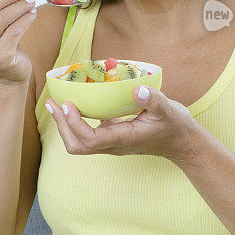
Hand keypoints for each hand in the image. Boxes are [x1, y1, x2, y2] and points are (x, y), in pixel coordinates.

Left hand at [46, 85, 202, 162]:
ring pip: (80, 143)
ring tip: (55, 103)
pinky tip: (76, 102)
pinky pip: (88, 133)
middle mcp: (113, 145)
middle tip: (52, 102)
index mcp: (123, 139)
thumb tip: (137, 89)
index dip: (74, 124)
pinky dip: (76, 120)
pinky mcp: (113, 136)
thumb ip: (154, 100)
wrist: (182, 143)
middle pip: (77, 146)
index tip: (67, 103)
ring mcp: (112, 142)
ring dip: (65, 124)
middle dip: (62, 125)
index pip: (90, 140)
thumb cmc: (175, 126)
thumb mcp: (169, 110)